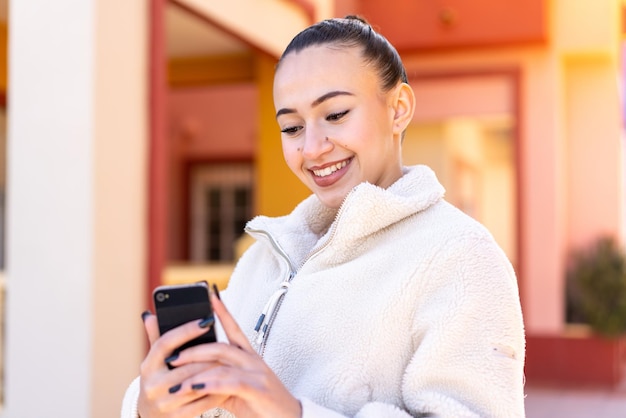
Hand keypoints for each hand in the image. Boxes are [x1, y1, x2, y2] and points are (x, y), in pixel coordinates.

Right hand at [137, 309, 227, 417]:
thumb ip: (155, 337)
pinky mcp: (177, 416)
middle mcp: (152, 384)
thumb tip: (150, 315)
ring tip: (231, 362)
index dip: (186, 331)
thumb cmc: (159, 381)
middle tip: (227, 345)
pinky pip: (203, 402)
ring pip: (198, 383)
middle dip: (209, 355)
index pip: (165, 343)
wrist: (151, 416)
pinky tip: (227, 383)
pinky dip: (217, 391)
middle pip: (187, 365)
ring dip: (216, 372)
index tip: (206, 321)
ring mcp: (164, 402)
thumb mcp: (155, 361)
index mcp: (147, 366)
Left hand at [166, 293, 302, 417]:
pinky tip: (196, 388)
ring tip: (177, 382)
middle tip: (171, 357)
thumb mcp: (237, 390)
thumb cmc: (262, 406)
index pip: (234, 329)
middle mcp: (254, 361)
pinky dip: (211, 384)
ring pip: (222, 364)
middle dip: (194, 350)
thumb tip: (194, 378)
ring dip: (196, 372)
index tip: (210, 295)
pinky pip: (231, 382)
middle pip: (221, 346)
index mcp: (249, 358)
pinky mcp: (259, 389)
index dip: (223, 312)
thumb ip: (219, 380)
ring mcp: (258, 373)